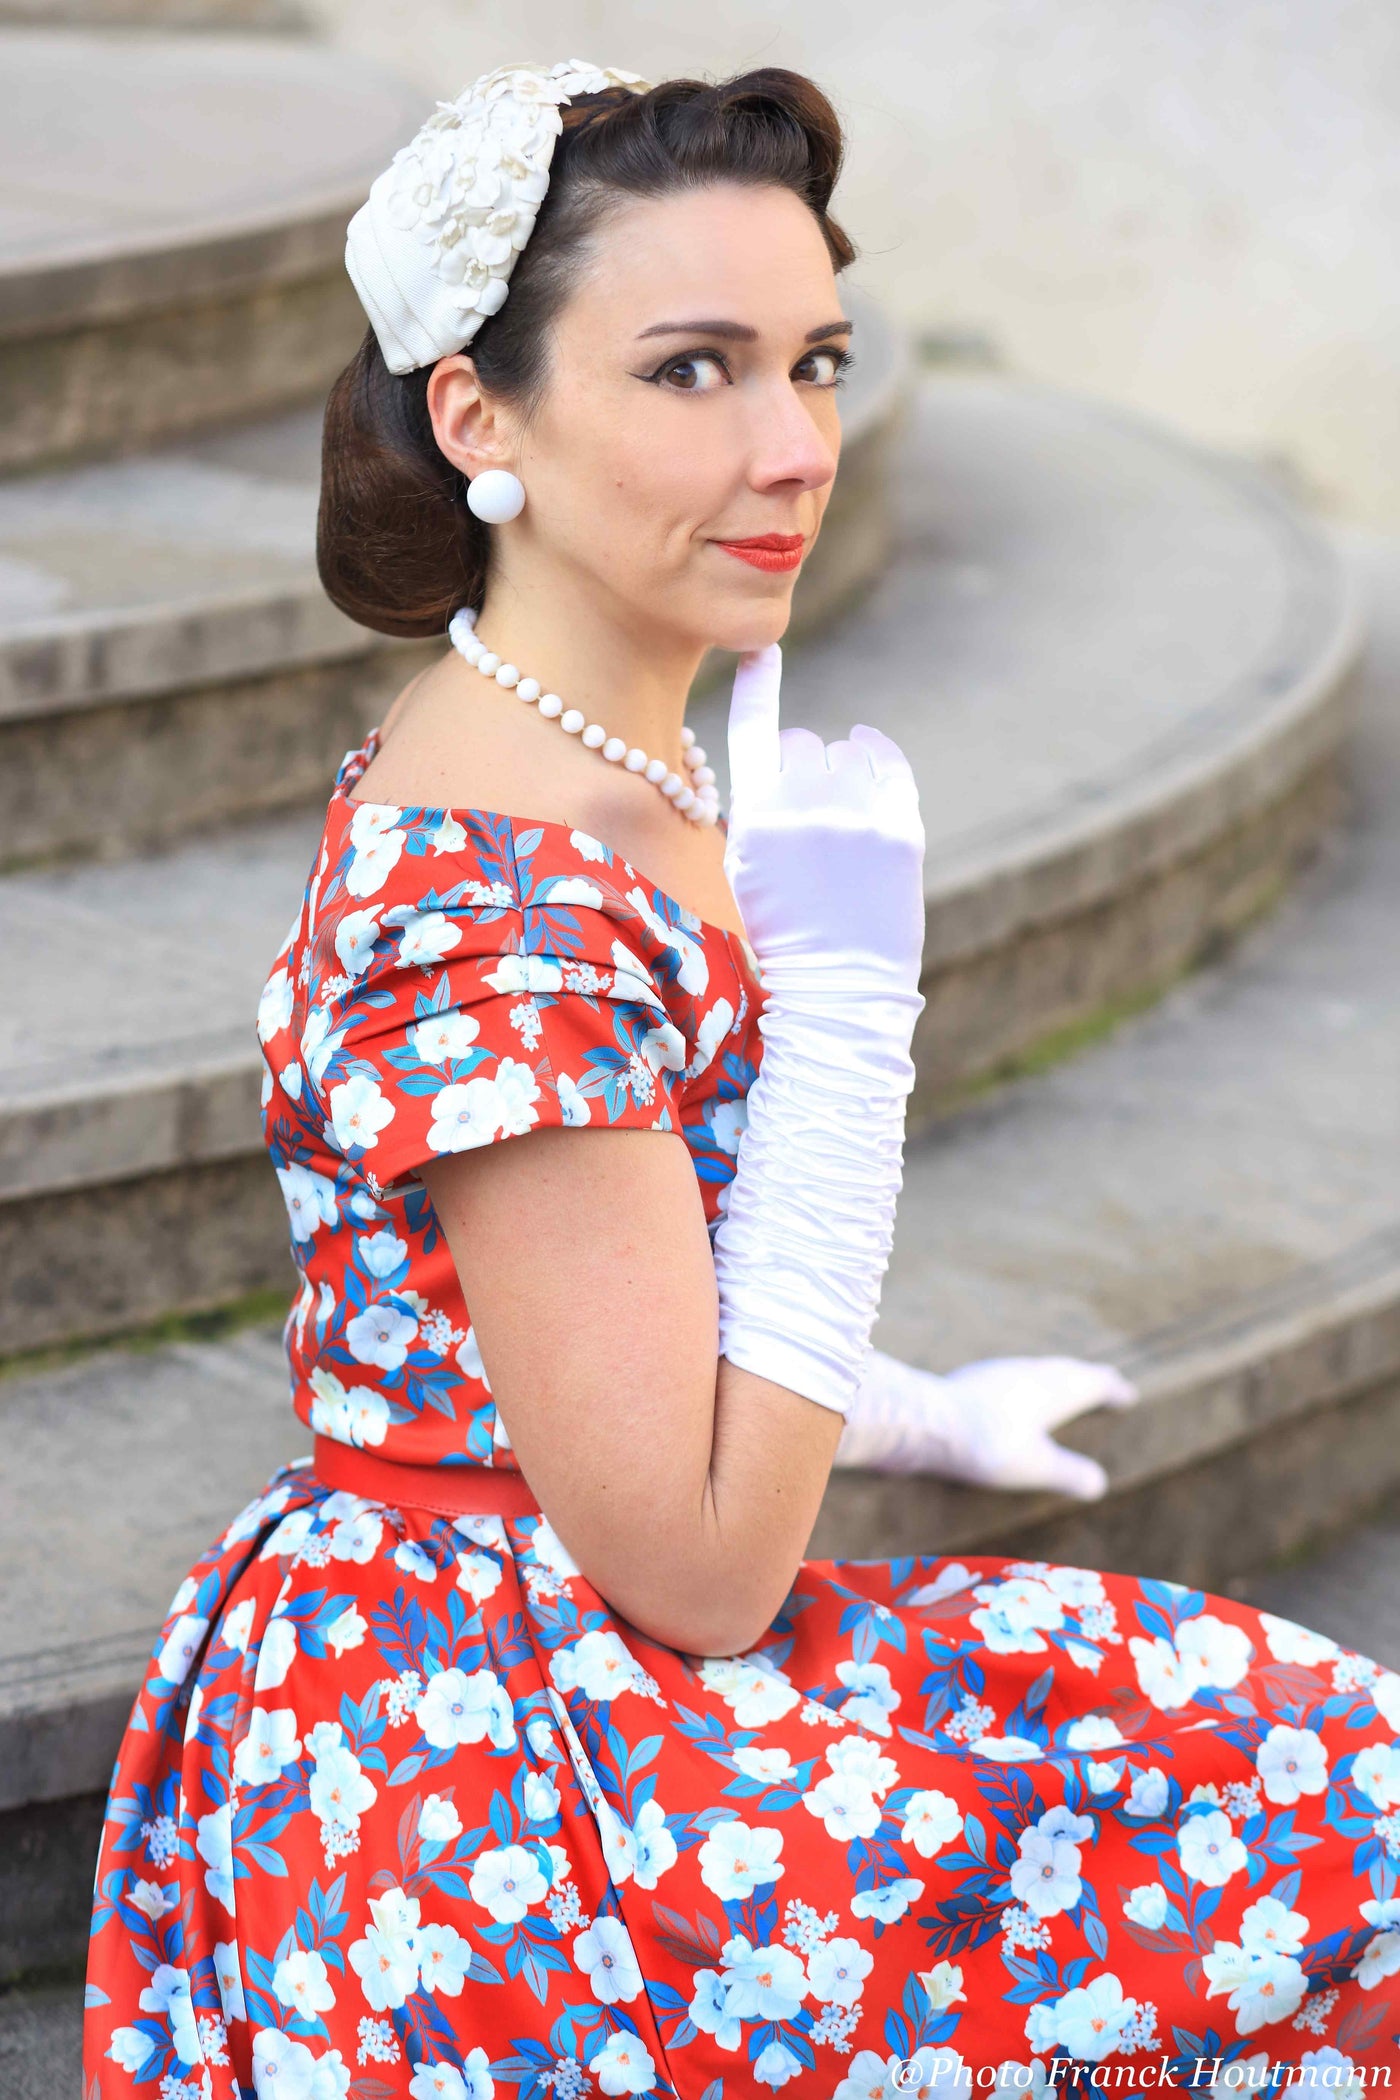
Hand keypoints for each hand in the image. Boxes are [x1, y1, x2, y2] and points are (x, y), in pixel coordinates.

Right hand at [723, 643, 925, 998]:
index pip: (753, 735)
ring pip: (847, 753)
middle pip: (803, 745)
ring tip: (838, 822)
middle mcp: (806, 810)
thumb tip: (788, 750)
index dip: (758, 687)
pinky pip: (890, 762)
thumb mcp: (745, 868)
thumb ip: (756, 807)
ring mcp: (858, 818)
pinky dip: (878, 755)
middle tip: (806, 815)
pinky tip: (870, 754)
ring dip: (842, 772)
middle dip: (802, 767)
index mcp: (755, 821)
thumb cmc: (784, 930)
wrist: (837, 990)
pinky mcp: (902, 829)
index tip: (762, 651)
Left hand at [834, 1347, 1140, 1498]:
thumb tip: (1099, 1483)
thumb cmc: (985, 1444)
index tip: (1128, 1394)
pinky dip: (1027, 1384)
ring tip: (1061, 1387)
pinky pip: (1012, 1377)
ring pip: (1037, 1370)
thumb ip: (1069, 1473)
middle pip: (1066, 1370)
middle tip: (1103, 1382)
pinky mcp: (972, 1380)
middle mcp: (1029, 1372)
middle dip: (1088, 1377)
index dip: (1112, 1389)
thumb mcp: (1036, 1466)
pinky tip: (1012, 1396)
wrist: (923, 1420)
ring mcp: (998, 1372)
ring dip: (1056, 1377)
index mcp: (1053, 1389)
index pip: (1093, 1382)